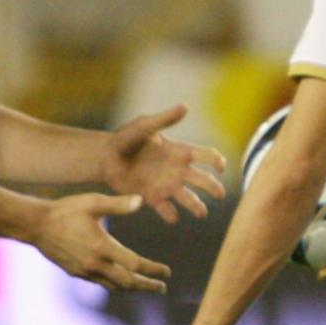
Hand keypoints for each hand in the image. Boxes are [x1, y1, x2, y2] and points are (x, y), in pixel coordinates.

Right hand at [35, 193, 172, 292]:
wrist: (36, 225)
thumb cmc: (66, 210)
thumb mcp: (93, 202)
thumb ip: (118, 204)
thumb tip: (141, 201)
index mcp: (102, 247)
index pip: (135, 264)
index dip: (153, 270)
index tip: (166, 272)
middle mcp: (95, 263)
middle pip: (128, 282)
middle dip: (147, 286)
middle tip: (162, 288)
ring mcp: (84, 271)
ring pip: (114, 286)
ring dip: (131, 287)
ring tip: (145, 286)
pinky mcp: (76, 272)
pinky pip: (100, 283)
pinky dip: (114, 284)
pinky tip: (119, 280)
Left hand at [104, 104, 226, 223]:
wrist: (105, 157)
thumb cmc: (125, 138)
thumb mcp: (144, 126)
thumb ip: (164, 119)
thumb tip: (184, 106)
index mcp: (178, 151)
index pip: (205, 155)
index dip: (216, 160)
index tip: (220, 166)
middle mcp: (176, 170)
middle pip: (202, 179)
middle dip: (213, 187)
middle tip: (220, 194)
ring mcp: (165, 185)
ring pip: (187, 198)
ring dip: (197, 206)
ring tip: (202, 213)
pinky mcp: (152, 197)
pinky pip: (165, 209)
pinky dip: (170, 214)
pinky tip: (174, 218)